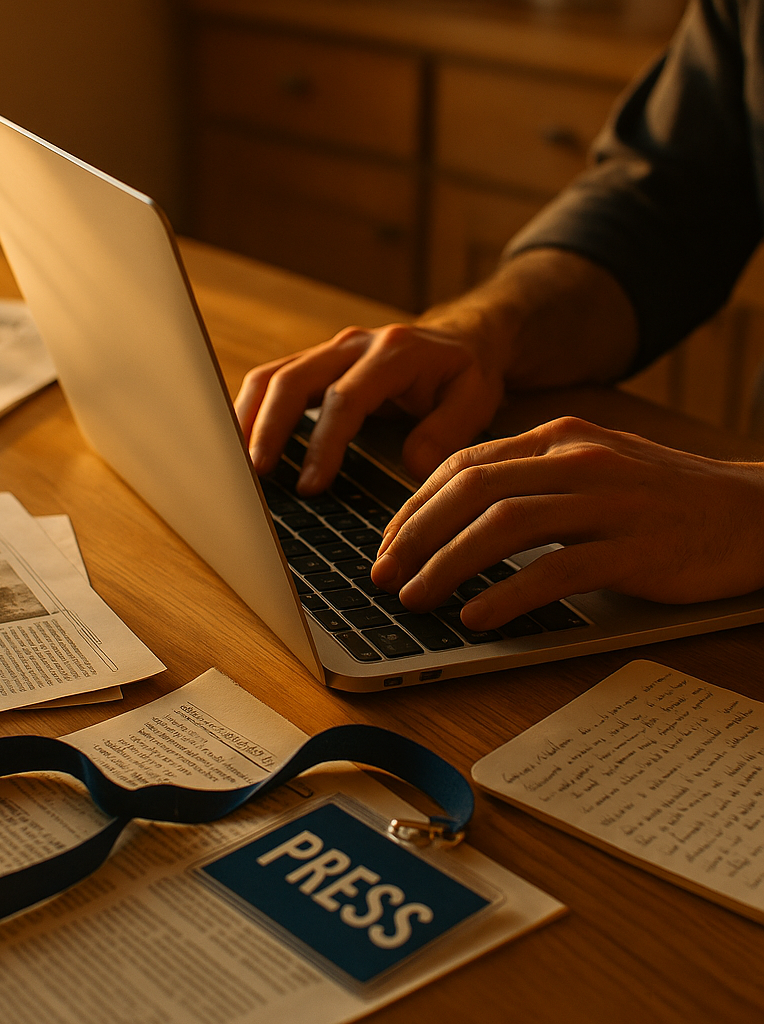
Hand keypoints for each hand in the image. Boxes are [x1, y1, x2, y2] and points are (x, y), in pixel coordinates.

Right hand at [234, 322, 504, 493]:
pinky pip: (272, 380)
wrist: (460, 339)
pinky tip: (240, 444)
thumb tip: (411, 466)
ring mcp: (330, 350)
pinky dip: (251, 411)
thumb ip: (447, 431)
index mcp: (393, 353)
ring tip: (232, 463)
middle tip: (254, 475)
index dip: (323, 443)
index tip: (310, 486)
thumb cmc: (465, 374)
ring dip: (248, 418)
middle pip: (292, 380)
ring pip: (272, 376)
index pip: (344, 398)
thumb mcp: (475, 399)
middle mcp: (354, 345)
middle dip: (268, 429)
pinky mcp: (315, 362)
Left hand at [371, 417, 763, 628]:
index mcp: (558, 437)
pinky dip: (508, 594)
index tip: (386, 544)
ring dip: (447, 565)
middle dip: (414, 535)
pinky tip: (476, 615)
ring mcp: (608, 501)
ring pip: (504, 526)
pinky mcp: (636, 548)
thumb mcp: (590, 467)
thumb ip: (527, 478)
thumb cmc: (662, 496)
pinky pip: (557, 569)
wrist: (757, 512)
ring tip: (414, 598)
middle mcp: (577, 459)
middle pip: (471, 490)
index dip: (413, 507)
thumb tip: (451, 513)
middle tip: (383, 575)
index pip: (463, 465)